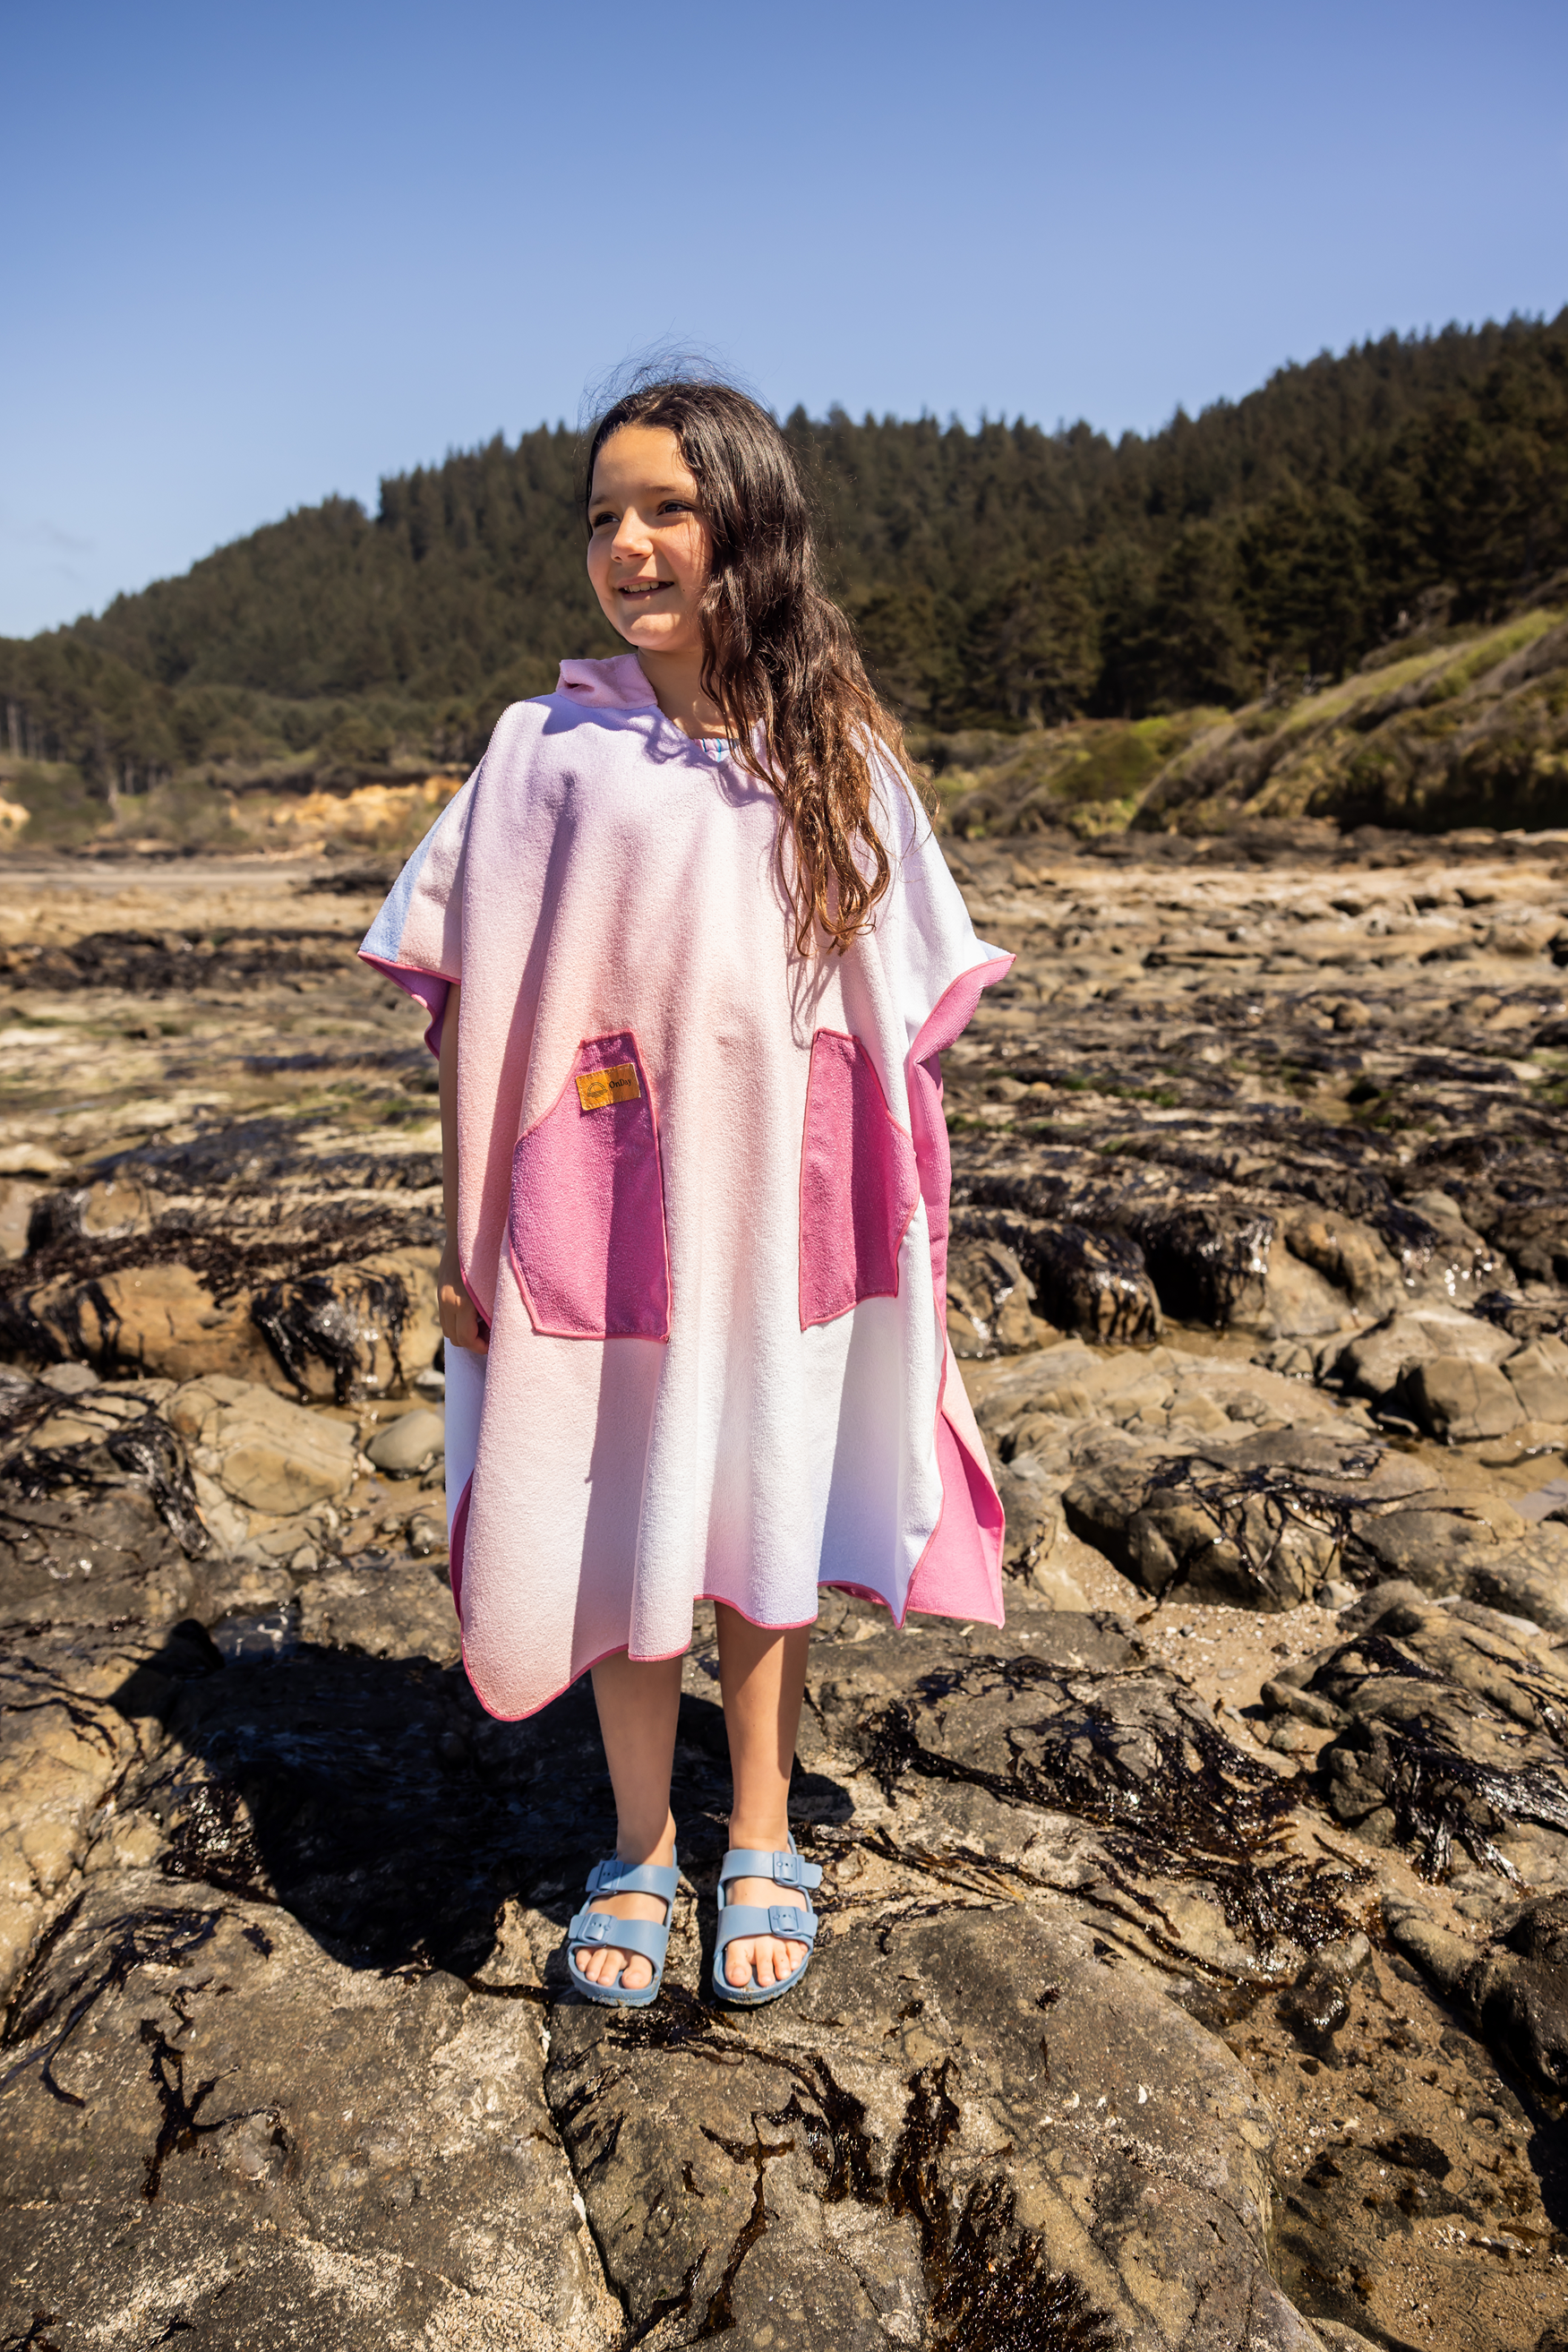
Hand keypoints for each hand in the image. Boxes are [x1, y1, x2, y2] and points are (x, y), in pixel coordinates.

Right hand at [438, 1236, 487, 1352]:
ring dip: (464, 1331)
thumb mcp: (493, 1287)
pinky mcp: (439, 1291)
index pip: (465, 1338)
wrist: (465, 1232)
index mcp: (461, 1302)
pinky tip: (473, 1311)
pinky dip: (458, 1320)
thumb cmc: (487, 1258)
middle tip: (490, 1333)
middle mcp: (447, 1301)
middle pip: (455, 1338)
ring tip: (482, 1322)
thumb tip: (495, 1329)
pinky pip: (445, 1316)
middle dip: (473, 1341)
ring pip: (448, 1329)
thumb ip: (491, 1311)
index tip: (493, 1343)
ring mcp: (441, 1296)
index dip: (480, 1347)